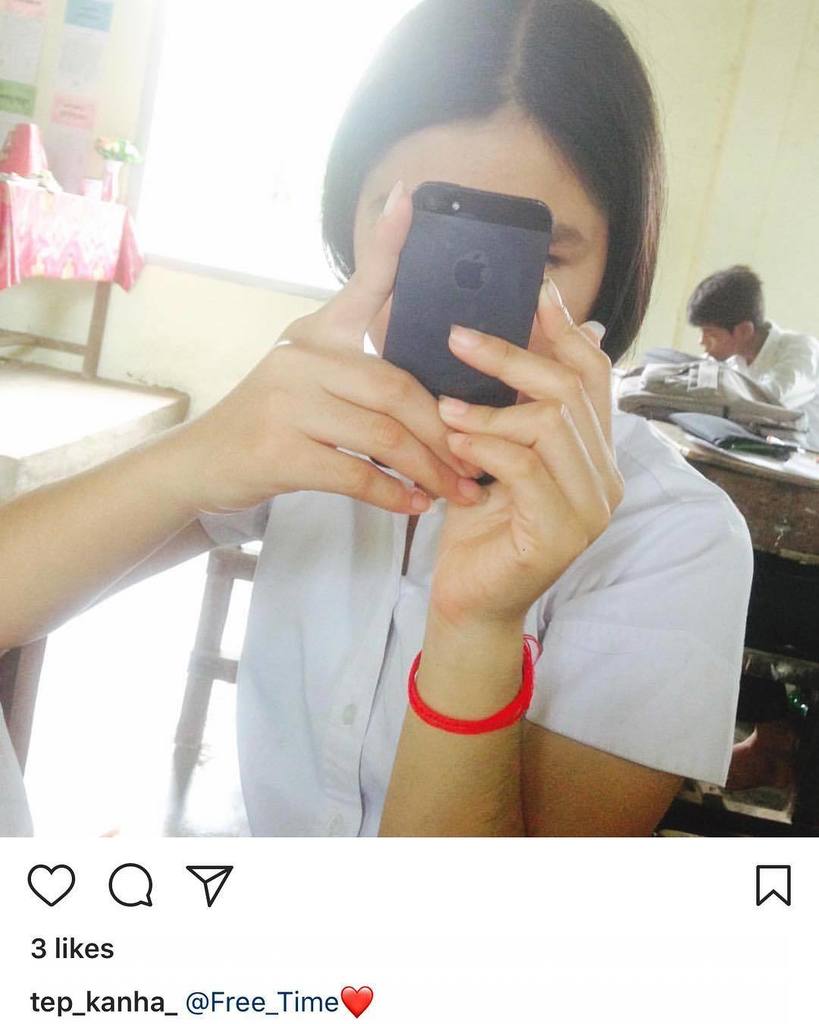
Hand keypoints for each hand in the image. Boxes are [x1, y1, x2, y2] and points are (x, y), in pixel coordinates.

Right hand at [164, 181, 482, 515]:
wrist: (199, 465)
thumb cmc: (267, 423)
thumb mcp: (304, 378)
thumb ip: (354, 369)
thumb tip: (427, 386)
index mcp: (313, 335)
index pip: (360, 283)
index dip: (388, 242)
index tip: (411, 195)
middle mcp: (300, 359)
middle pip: (396, 389)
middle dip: (444, 435)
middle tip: (475, 464)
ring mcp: (286, 403)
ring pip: (383, 435)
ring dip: (429, 471)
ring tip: (457, 493)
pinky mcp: (279, 451)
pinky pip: (356, 474)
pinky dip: (393, 494)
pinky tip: (415, 506)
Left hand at [429, 278, 623, 627]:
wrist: (469, 601)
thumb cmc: (478, 525)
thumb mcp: (493, 453)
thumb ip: (509, 407)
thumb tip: (506, 342)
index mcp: (594, 453)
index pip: (593, 375)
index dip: (564, 330)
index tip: (532, 289)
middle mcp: (605, 478)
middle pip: (572, 390)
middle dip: (513, 356)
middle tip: (458, 336)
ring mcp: (590, 509)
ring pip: (551, 424)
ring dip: (490, 408)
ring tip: (443, 405)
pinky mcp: (560, 534)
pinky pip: (526, 467)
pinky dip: (485, 446)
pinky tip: (453, 442)